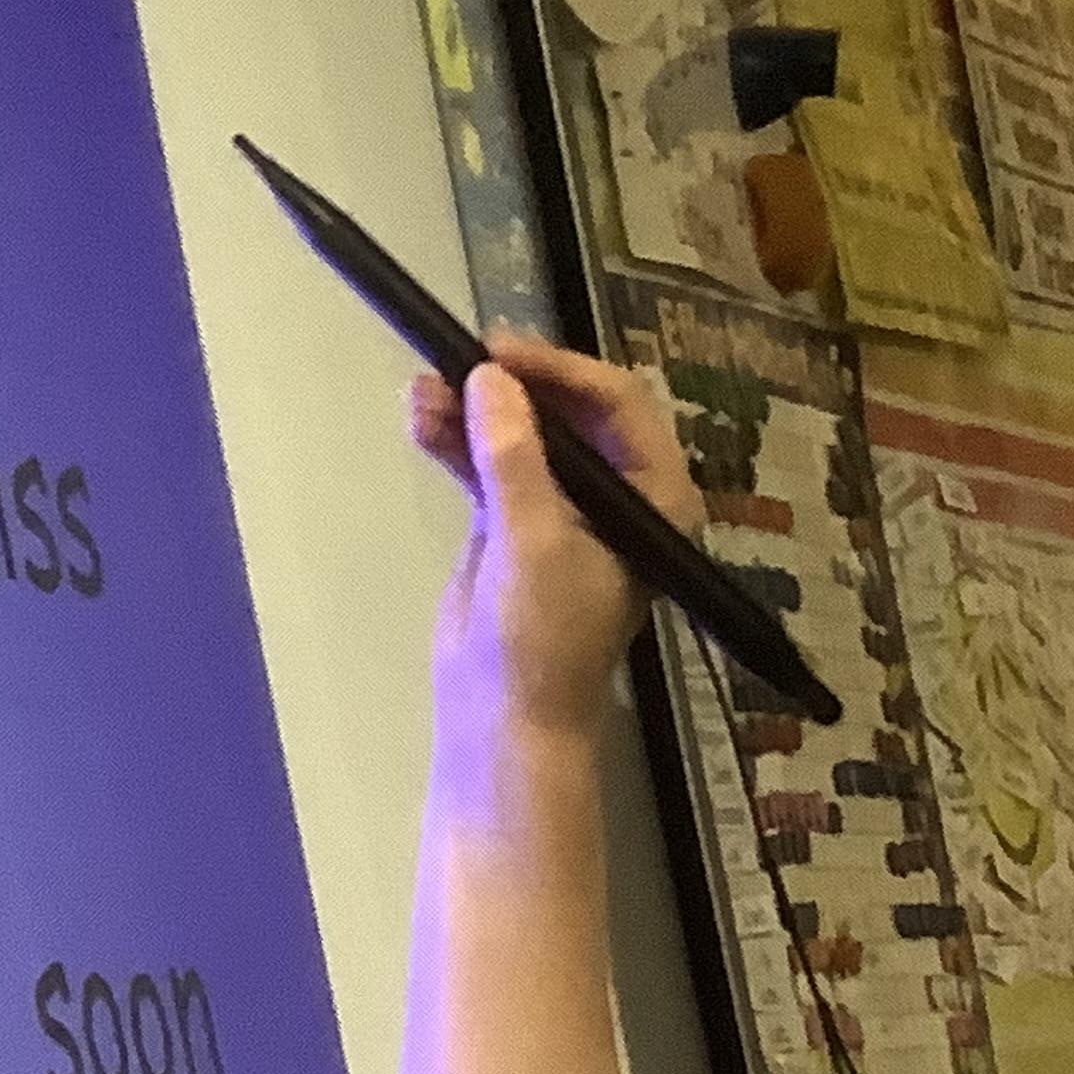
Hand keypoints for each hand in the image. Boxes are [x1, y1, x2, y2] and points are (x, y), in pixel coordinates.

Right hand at [407, 329, 694, 747]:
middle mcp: (616, 492)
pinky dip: (457, 442)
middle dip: (512, 385)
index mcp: (653, 495)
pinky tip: (421, 419)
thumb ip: (514, 458)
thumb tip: (487, 377)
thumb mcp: (534, 542)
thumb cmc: (542, 640)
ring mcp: (561, 507)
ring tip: (422, 391)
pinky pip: (487, 465)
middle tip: (459, 362)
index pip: (618, 404)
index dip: (560, 371)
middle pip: (567, 410)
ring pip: (520, 434)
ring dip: (473, 410)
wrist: (503, 718)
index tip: (499, 354)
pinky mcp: (513, 525)